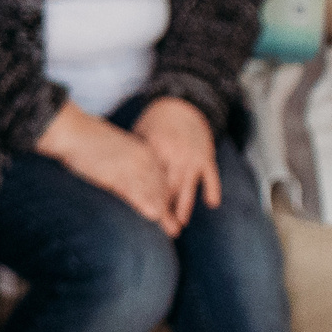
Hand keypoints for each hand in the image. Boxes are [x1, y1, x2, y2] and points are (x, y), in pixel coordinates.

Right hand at [37, 104, 180, 236]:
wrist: (73, 130)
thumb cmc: (88, 140)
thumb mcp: (115, 150)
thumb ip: (126, 164)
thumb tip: (128, 180)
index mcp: (144, 150)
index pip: (162, 179)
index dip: (167, 199)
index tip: (172, 214)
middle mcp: (143, 158)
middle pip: (161, 188)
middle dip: (169, 211)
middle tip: (176, 229)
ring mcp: (132, 166)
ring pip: (153, 193)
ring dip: (163, 214)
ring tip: (171, 231)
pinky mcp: (118, 173)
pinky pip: (135, 192)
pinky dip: (145, 204)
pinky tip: (153, 216)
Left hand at [134, 97, 220, 228]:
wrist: (183, 105)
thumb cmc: (155, 122)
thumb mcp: (140, 134)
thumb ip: (134, 155)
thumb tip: (119, 173)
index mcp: (156, 148)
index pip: (150, 178)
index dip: (146, 197)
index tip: (141, 213)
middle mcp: (176, 154)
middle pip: (168, 187)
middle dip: (165, 208)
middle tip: (160, 227)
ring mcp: (193, 157)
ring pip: (188, 186)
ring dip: (184, 206)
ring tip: (180, 224)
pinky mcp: (207, 157)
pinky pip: (212, 176)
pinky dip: (212, 189)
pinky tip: (211, 204)